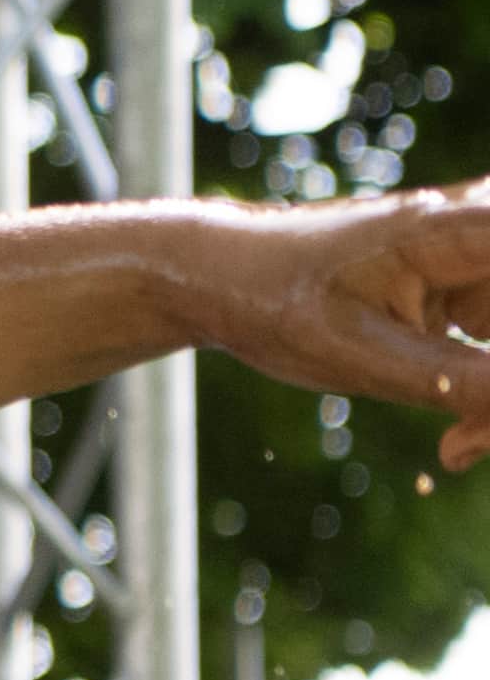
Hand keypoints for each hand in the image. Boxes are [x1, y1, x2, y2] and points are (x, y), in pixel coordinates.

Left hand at [189, 186, 489, 470]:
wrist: (215, 277)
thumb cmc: (274, 301)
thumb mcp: (366, 358)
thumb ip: (469, 386)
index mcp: (465, 228)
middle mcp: (483, 229)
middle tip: (469, 446)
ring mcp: (484, 259)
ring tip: (456, 451)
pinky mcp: (475, 291)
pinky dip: (489, 399)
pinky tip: (457, 442)